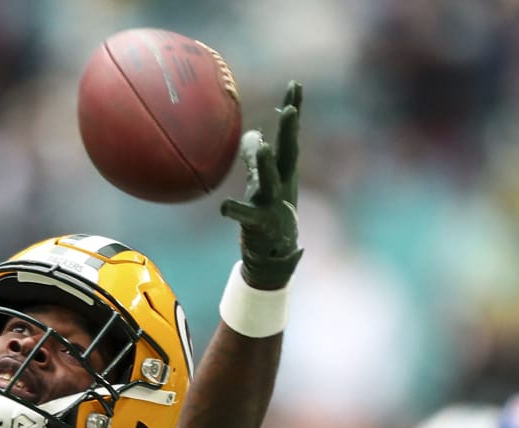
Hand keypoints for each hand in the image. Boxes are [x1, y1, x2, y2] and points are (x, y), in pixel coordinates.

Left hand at [220, 80, 302, 289]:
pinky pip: (245, 216)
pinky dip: (235, 210)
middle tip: (292, 106)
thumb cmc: (269, 212)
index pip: (289, 135)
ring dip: (267, 164)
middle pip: (287, 152)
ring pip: (270, 180)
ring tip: (265, 146)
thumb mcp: (264, 182)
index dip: (293, 109)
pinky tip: (223, 207)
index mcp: (283, 171)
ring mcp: (273, 204)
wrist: (275, 254)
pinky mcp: (260, 224)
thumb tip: (251, 133)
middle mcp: (282, 184)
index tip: (295, 83)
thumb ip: (255, 158)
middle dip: (290, 129)